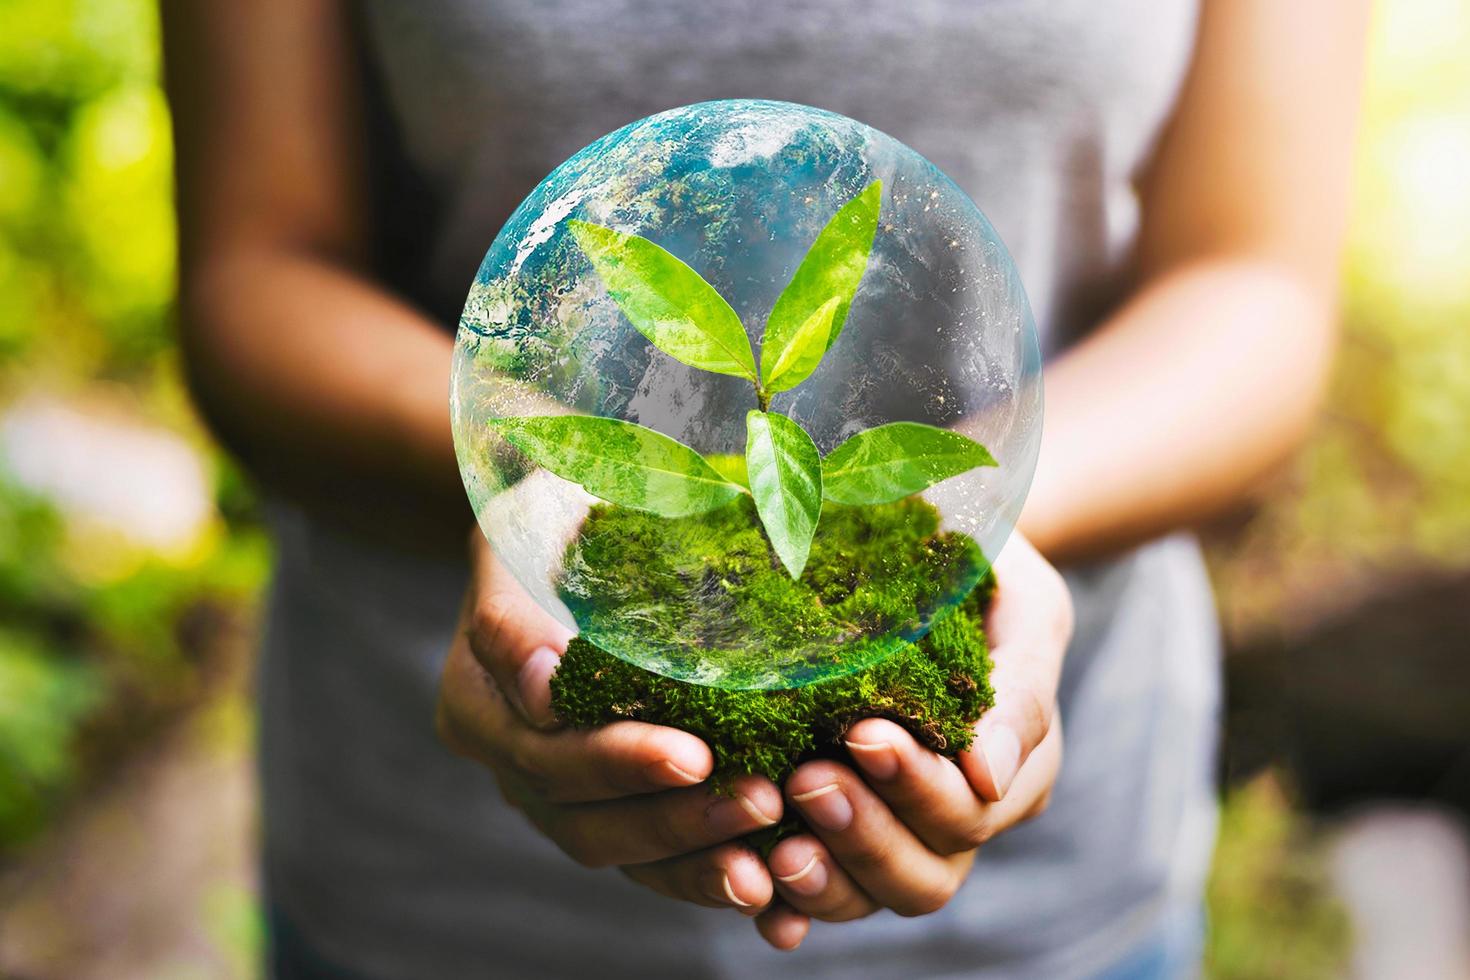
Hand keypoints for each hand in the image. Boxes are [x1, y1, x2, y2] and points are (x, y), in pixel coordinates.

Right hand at [436, 532, 785, 913]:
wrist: (559, 536)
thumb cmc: (547, 522)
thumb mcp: (519, 536)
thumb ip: (517, 617)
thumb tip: (545, 688)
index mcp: (475, 703)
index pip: (543, 749)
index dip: (617, 760)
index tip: (693, 752)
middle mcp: (508, 761)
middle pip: (582, 813)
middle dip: (672, 814)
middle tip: (757, 797)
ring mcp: (552, 795)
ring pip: (614, 847)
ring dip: (693, 855)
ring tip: (767, 853)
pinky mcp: (601, 810)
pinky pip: (645, 861)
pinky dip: (700, 874)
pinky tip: (766, 883)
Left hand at [754, 532, 1072, 950]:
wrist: (926, 545)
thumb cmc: (983, 570)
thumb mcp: (1024, 604)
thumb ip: (1019, 688)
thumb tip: (984, 774)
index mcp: (1012, 770)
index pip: (971, 811)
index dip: (917, 786)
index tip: (862, 732)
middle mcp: (960, 817)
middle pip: (925, 873)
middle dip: (865, 833)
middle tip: (808, 779)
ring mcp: (898, 834)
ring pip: (870, 895)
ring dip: (825, 877)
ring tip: (775, 846)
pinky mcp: (836, 834)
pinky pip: (820, 890)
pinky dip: (788, 906)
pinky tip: (755, 896)